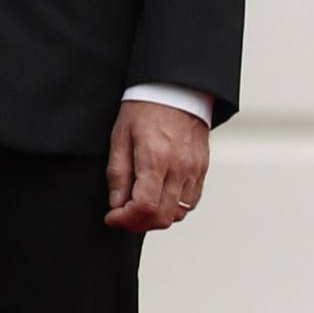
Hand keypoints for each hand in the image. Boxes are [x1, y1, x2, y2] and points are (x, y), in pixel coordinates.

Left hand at [104, 99, 207, 233]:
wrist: (176, 88)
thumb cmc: (145, 107)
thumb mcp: (121, 135)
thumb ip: (118, 173)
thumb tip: (116, 205)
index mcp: (155, 158)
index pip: (144, 207)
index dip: (125, 219)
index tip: (111, 216)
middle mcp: (179, 169)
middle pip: (162, 217)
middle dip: (138, 223)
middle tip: (122, 216)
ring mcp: (194, 171)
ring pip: (178, 214)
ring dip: (156, 217)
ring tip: (139, 206)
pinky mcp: (202, 170)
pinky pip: (190, 203)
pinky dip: (173, 208)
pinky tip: (159, 197)